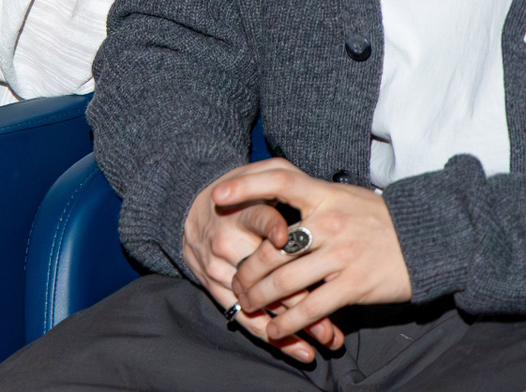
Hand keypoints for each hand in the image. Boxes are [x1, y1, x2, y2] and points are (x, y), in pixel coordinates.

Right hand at [182, 160, 346, 361]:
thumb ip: (282, 179)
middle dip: (303, 296)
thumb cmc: (237, 194)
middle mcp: (228, 242)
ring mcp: (220, 270)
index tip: (283, 238)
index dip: (271, 228)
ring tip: (329, 337)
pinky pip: (245, 319)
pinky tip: (301, 350)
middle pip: (268, 273)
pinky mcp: (216, 289)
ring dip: (297, 324)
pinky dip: (275, 337)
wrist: (189, 211)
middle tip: (335, 314)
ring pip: (261, 302)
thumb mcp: (254, 176)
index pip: (258, 218)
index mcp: (242, 211)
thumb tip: (317, 191)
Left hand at [221, 160, 410, 350]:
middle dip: (246, 269)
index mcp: (326, 195)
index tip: (218, 194)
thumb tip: (276, 193)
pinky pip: (310, 307)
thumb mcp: (346, 196)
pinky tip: (275, 328)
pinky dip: (288, 321)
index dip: (246, 185)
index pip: (279, 180)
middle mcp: (329, 223)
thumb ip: (313, 198)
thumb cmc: (381, 219)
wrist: (429, 239)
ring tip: (247, 304)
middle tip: (234, 281)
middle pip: (271, 247)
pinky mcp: (354, 285)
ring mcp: (341, 255)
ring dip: (259, 297)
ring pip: (285, 280)